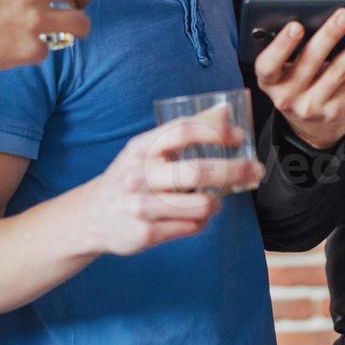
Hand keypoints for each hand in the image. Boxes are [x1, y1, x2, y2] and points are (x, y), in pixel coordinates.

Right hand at [77, 106, 264, 255]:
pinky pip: (190, 227)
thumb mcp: (145, 149)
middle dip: (235, 170)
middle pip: (197, 172)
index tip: (239, 136)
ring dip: (216, 202)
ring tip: (215, 199)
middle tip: (255, 170)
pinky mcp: (145, 234)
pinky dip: (201, 221)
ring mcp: (141, 207)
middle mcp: (138, 176)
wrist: (89, 216)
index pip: (182, 131)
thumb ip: (182, 132)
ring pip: (200, 205)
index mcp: (140, 148)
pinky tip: (194, 216)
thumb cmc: (128, 177)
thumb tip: (226, 110)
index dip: (215, 131)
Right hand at [253, 10, 344, 150]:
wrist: (310, 129)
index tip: (296, 25)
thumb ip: (286, 42)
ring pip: (338, 72)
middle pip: (310, 62)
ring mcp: (310, 107)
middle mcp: (285, 97)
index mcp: (268, 81)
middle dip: (330, 35)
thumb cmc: (296, 84)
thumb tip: (285, 0)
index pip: (268, 64)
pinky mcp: (333, 113)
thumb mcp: (282, 70)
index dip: (281, 45)